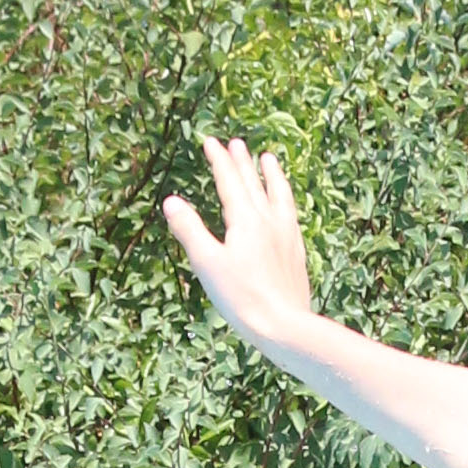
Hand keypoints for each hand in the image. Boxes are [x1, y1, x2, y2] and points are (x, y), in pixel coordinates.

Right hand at [162, 133, 316, 346]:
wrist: (285, 326)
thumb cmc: (242, 298)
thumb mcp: (207, 264)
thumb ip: (189, 230)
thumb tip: (170, 201)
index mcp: (244, 220)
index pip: (229, 181)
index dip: (218, 160)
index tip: (210, 141)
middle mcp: (268, 221)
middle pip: (254, 183)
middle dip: (242, 162)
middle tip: (236, 142)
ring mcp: (286, 236)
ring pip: (279, 195)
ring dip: (272, 175)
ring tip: (269, 158)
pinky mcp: (297, 253)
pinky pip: (291, 215)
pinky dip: (285, 201)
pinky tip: (285, 205)